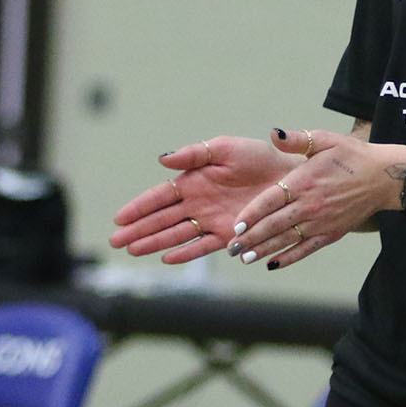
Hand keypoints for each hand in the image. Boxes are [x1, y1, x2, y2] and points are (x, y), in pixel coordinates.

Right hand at [109, 137, 302, 263]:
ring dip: (155, 242)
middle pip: (162, 219)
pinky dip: (186, 253)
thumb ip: (194, 154)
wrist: (290, 175)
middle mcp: (198, 203)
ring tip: (133, 251)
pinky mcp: (229, 234)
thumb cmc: (259, 157)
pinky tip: (168, 258)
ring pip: (177, 234)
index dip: (139, 207)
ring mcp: (212, 220)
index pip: (159, 196)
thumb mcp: (225, 148)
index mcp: (194, 180)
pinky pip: (203, 246)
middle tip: (115, 241)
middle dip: (138, 230)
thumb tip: (163, 159)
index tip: (119, 218)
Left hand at [220, 128, 405, 270]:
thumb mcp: (325, 139)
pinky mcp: (331, 233)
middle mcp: (310, 205)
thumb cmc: (353, 156)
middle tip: (232, 247)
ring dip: (264, 250)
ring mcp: (321, 222)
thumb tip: (273, 134)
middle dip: (251, 237)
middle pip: (274, 224)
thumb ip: (297, 140)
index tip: (236, 224)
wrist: (384, 177)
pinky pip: (306, 249)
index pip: (271, 201)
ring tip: (245, 258)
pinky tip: (272, 264)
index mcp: (305, 181)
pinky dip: (289, 257)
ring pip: (287, 239)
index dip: (251, 214)